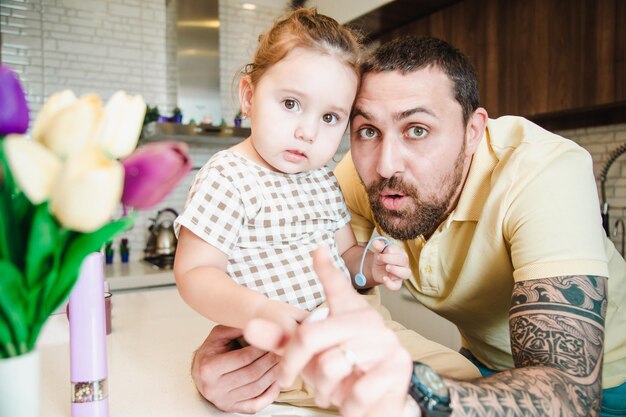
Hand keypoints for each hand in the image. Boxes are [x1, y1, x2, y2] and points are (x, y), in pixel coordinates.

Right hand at [191, 325, 280, 412]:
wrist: (199, 375)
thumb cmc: (210, 353)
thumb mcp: (217, 335)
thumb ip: (234, 328)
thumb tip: (257, 322)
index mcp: (209, 368)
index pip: (243, 357)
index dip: (261, 348)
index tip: (272, 340)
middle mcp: (215, 388)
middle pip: (252, 374)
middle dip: (270, 360)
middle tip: (282, 350)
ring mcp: (224, 401)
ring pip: (256, 389)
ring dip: (274, 375)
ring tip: (283, 362)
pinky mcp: (233, 409)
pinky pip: (256, 404)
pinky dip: (270, 394)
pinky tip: (277, 382)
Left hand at [245, 246, 412, 416]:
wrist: (379, 405)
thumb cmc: (340, 374)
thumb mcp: (308, 356)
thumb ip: (281, 340)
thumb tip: (249, 326)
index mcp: (348, 311)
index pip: (336, 286)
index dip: (325, 268)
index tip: (317, 249)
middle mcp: (369, 320)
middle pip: (311, 335)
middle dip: (291, 364)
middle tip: (286, 379)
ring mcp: (386, 342)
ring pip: (332, 365)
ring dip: (322, 389)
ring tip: (328, 392)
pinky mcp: (397, 367)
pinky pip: (357, 390)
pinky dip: (347, 405)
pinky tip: (350, 402)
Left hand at [371, 240, 410, 290]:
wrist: (376, 266)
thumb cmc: (381, 256)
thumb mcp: (379, 250)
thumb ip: (378, 246)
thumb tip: (375, 243)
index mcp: (401, 253)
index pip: (399, 251)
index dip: (389, 251)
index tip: (380, 252)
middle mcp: (404, 264)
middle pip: (404, 261)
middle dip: (390, 259)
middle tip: (380, 258)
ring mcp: (401, 274)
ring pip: (406, 273)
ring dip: (396, 270)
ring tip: (386, 267)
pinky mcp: (396, 283)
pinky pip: (396, 286)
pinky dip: (390, 284)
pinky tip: (384, 278)